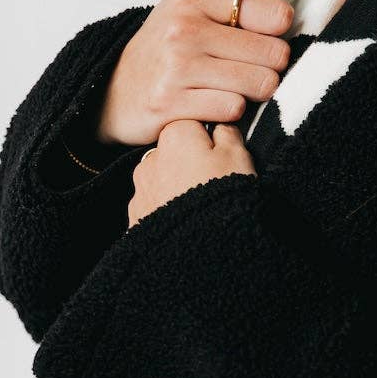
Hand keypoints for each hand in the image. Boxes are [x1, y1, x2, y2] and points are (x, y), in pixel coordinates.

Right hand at [98, 0, 293, 146]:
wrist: (114, 93)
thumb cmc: (165, 53)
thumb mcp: (190, 9)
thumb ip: (231, 1)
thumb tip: (284, 12)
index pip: (272, 14)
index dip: (280, 33)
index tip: (270, 39)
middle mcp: (186, 26)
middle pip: (273, 55)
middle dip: (270, 69)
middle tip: (252, 72)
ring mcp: (178, 66)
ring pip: (259, 84)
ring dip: (253, 94)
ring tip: (234, 90)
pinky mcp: (173, 103)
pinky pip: (234, 110)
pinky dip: (231, 114)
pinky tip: (215, 107)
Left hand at [128, 120, 254, 226]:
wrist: (200, 251)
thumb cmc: (223, 199)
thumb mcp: (239, 158)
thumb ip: (228, 133)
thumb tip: (220, 126)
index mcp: (176, 135)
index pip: (194, 125)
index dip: (212, 143)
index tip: (225, 161)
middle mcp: (151, 158)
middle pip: (176, 154)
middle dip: (193, 166)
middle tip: (216, 187)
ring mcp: (142, 189)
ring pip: (164, 181)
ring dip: (178, 190)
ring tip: (201, 210)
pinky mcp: (137, 217)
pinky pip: (156, 207)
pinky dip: (168, 212)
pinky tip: (186, 224)